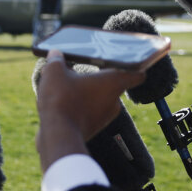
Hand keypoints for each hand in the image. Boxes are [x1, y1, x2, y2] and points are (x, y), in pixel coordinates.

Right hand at [34, 49, 145, 171]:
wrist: (56, 136)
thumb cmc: (61, 100)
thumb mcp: (54, 72)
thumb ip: (56, 60)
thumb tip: (55, 55)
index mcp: (113, 82)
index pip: (137, 74)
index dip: (137, 66)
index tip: (132, 63)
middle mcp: (114, 101)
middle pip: (113, 85)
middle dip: (99, 78)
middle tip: (84, 70)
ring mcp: (105, 117)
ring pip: (100, 99)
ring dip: (88, 93)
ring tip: (68, 86)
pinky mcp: (94, 128)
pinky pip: (90, 112)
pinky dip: (81, 106)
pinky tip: (64, 102)